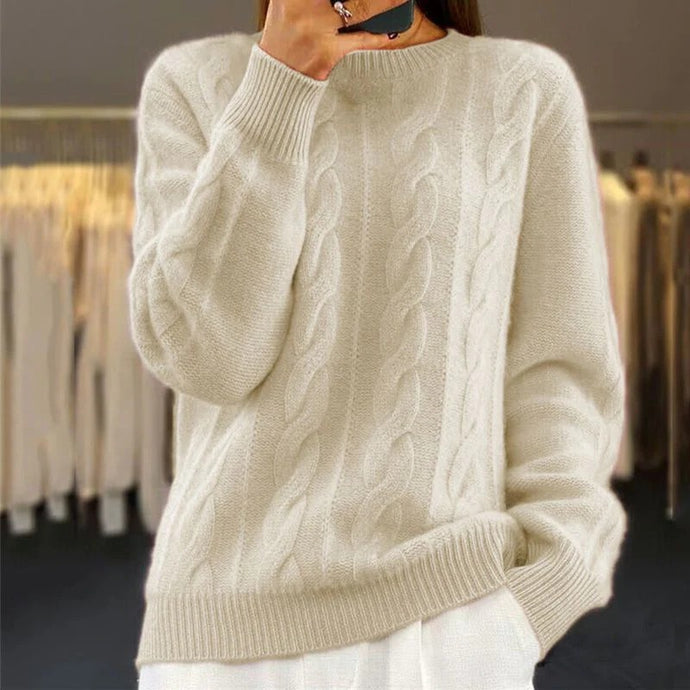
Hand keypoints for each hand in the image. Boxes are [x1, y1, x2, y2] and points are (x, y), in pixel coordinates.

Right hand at [258, 0, 403, 79]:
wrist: (278, 78)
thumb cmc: (284, 39)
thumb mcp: (286, 4)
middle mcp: (299, 6)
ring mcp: (314, 29)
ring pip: (359, 8)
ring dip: (385, 3)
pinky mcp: (326, 52)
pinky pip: (360, 40)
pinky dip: (377, 36)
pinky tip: (390, 33)